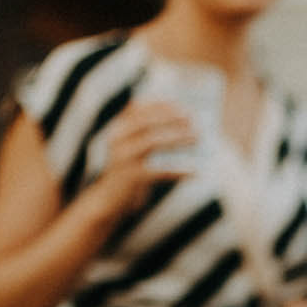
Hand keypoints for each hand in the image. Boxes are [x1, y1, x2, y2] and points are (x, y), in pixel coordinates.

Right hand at [92, 99, 197, 217]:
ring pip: (151, 142)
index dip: (161, 105)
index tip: (182, 106)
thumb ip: (150, 134)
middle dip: (171, 118)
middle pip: (146, 122)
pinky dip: (178, 171)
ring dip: (177, 138)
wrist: (109, 201)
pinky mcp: (130, 177)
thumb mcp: (134, 149)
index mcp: (118, 130)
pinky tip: (194, 172)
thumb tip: (185, 123)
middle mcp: (117, 140)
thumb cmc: (129, 172)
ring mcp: (122, 158)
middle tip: (193, 120)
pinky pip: (159, 171)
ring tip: (197, 138)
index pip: (138, 109)